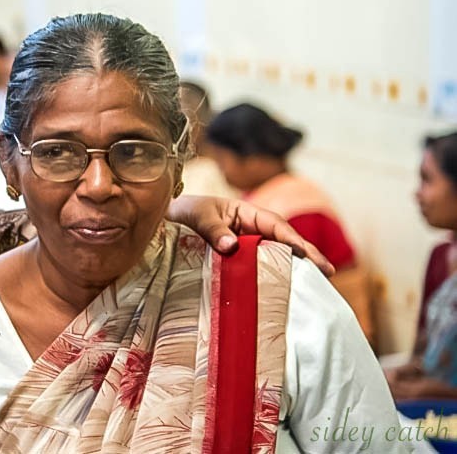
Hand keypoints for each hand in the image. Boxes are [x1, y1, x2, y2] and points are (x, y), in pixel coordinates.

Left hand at [167, 195, 333, 275]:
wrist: (171, 216)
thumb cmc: (187, 211)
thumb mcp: (198, 217)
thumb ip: (213, 230)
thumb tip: (231, 246)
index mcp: (247, 212)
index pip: (276, 225)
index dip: (293, 239)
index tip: (307, 253)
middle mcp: (253, 228)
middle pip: (285, 241)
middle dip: (307, 254)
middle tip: (328, 272)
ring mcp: (250, 243)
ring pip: (277, 254)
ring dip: (296, 266)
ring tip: (317, 283)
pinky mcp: (242, 258)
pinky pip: (262, 264)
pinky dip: (276, 274)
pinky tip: (288, 288)